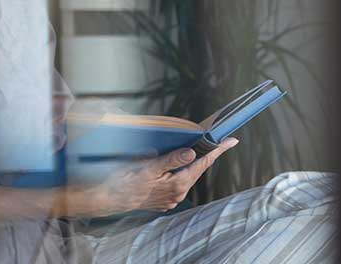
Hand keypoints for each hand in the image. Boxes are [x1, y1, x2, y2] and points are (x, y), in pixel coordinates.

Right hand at [84, 139, 237, 214]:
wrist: (108, 199)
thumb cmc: (125, 181)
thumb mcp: (148, 166)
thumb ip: (172, 160)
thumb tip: (192, 153)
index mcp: (177, 184)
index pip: (203, 163)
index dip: (217, 150)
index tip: (232, 141)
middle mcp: (178, 194)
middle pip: (197, 169)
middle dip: (207, 155)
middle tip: (218, 142)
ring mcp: (171, 199)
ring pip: (188, 177)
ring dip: (192, 164)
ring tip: (197, 150)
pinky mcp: (164, 201)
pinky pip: (177, 184)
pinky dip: (180, 173)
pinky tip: (177, 166)